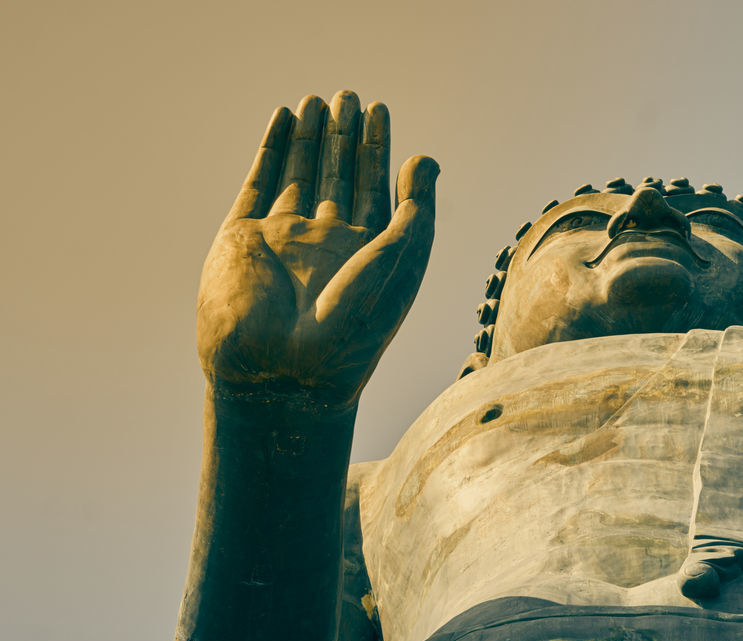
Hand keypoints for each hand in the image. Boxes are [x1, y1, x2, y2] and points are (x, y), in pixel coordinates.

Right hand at [197, 91, 437, 408]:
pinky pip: (259, 184)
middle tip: (350, 95)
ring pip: (298, 175)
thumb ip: (416, 211)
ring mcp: (284, 239)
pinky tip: (283, 119)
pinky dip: (270, 150)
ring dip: (309, 138)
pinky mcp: (243, 237)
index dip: (379, 150)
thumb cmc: (352, 326)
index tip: (380, 110)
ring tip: (318, 99)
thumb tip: (425, 159)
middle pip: (338, 177)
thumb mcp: (400, 263)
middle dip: (344, 138)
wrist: (284, 370)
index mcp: (368, 254)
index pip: (376, 190)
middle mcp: (327, 244)